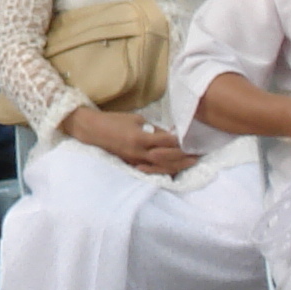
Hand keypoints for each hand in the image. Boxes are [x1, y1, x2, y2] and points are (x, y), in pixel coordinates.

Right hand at [68, 108, 199, 175]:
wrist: (92, 131)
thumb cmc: (113, 120)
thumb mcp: (135, 119)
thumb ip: (153, 129)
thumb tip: (168, 135)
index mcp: (140, 138)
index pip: (167, 142)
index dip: (181, 142)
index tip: (193, 140)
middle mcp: (139, 152)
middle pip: (167, 158)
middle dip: (184, 157)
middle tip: (199, 155)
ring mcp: (135, 161)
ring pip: (161, 168)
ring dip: (177, 166)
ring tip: (190, 163)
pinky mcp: (131, 164)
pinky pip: (151, 170)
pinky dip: (164, 170)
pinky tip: (173, 169)